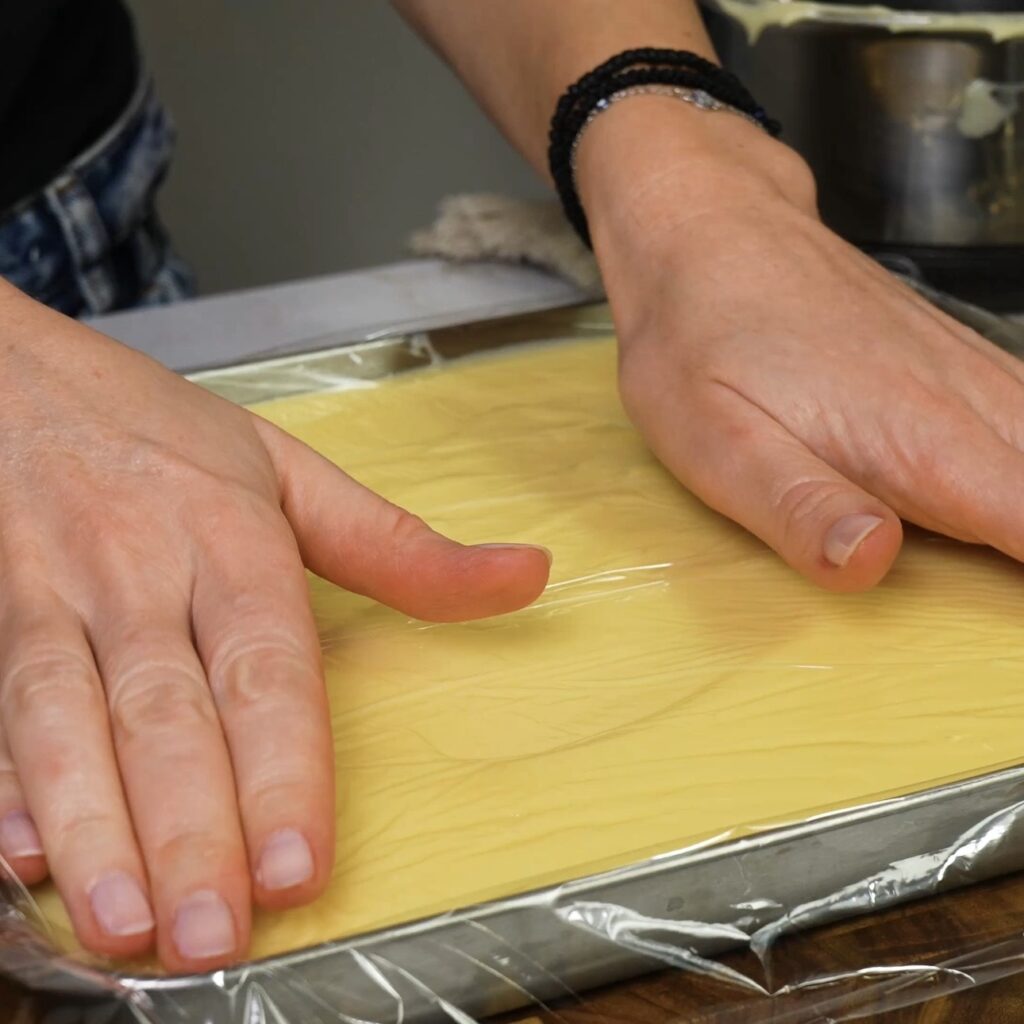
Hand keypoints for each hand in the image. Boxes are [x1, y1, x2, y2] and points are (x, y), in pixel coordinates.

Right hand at [0, 283, 549, 968]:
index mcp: (234, 542)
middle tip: (214, 934)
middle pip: (168, 714)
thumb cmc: (165, 433)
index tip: (301, 864)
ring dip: (95, 828)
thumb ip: (403, 546)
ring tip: (124, 924)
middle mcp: (144, 576)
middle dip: (190, 830)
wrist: (17, 374)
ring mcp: (54, 597)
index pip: (266, 667)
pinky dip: (10, 783)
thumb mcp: (293, 472)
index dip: (282, 768)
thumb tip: (528, 574)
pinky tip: (23, 856)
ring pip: (68, 720)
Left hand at [578, 97, 1023, 590]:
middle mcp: (963, 405)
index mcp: (915, 442)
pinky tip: (1010, 482)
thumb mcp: (716, 441)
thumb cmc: (699, 340)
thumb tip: (871, 561)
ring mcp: (965, 375)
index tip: (1017, 632)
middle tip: (1002, 614)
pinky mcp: (950, 362)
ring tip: (1007, 549)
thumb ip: (798, 506)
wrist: (706, 229)